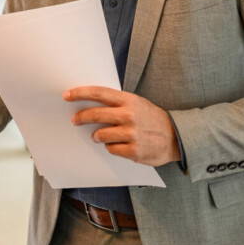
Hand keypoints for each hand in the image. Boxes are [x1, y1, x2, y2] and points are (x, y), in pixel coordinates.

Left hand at [64, 86, 179, 166]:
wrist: (176, 137)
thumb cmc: (151, 119)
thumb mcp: (137, 104)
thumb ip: (117, 103)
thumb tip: (90, 104)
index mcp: (129, 100)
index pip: (99, 93)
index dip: (80, 93)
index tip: (67, 95)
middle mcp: (130, 115)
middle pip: (96, 115)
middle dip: (81, 117)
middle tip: (75, 120)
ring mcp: (132, 134)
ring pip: (101, 135)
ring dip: (97, 136)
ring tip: (100, 136)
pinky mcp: (134, 151)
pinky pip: (111, 149)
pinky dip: (112, 147)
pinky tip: (120, 145)